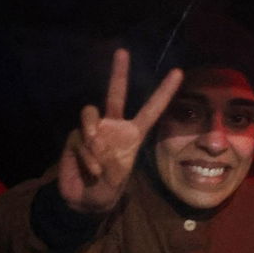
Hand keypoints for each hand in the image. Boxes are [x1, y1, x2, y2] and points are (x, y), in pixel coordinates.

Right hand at [58, 49, 182, 214]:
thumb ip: (110, 163)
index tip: (178, 72)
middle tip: (123, 51)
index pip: (151, 109)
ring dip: (93, 135)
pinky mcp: (75, 137)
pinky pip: (80, 136)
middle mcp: (113, 127)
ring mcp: (93, 130)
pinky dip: (86, 155)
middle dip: (119, 72)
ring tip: (97, 155)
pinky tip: (91, 169)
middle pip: (116, 94)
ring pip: (89, 113)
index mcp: (132, 134)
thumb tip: (95, 144)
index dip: (164, 92)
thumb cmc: (107, 191)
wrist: (83, 201)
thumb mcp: (117, 181)